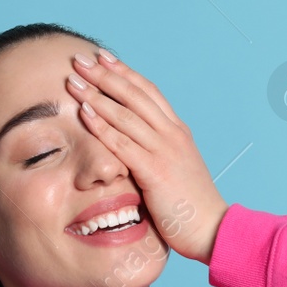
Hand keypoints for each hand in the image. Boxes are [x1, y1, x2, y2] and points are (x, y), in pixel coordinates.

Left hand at [66, 49, 229, 264]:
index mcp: (177, 131)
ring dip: (97, 95)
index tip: (103, 58)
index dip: (124, 72)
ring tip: (73, 81)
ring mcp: (165, 151)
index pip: (148, 91)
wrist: (213, 229)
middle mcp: (172, 134)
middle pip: (134, 95)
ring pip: (125, 114)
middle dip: (105, 75)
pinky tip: (84, 113)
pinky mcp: (155, 171)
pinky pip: (123, 143)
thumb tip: (133, 145)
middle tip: (80, 59)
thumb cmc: (191, 205)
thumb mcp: (175, 168)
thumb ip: (156, 152)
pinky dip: (101, 126)